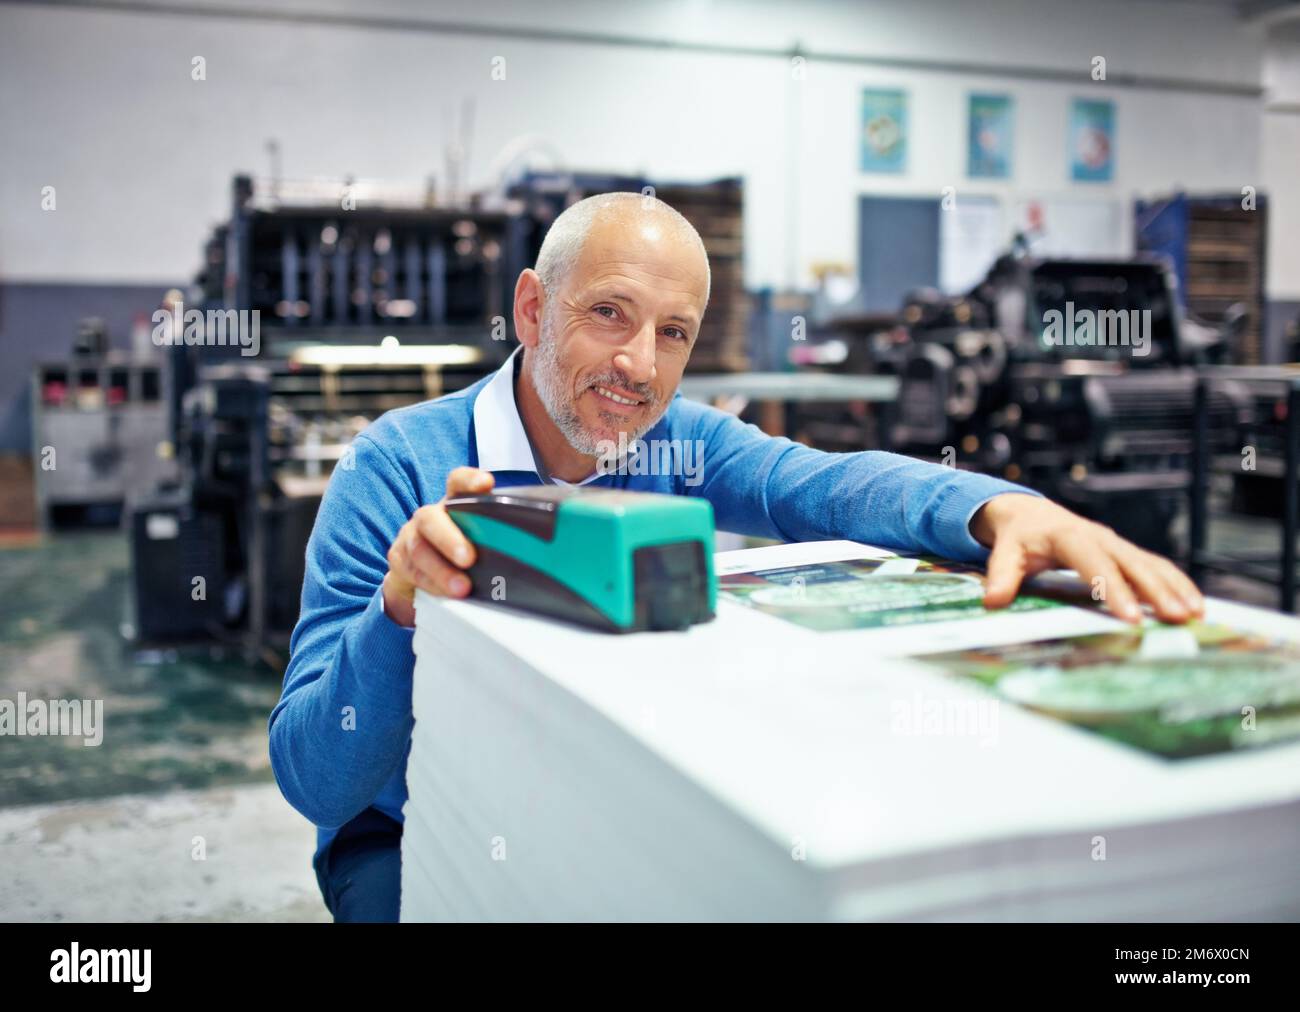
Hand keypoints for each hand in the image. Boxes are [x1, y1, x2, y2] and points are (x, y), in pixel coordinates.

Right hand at [381, 467, 494, 627]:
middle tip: (468, 558)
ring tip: (461, 588)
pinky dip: (431, 584)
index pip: (458, 482)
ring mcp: (411, 535)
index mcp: (453, 504)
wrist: (418, 570)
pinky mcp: (399, 558)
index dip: (470, 481)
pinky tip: (446, 594)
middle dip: (450, 539)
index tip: (486, 484)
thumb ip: (497, 536)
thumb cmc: (458, 551)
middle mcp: (430, 515)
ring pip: (419, 548)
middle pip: (432, 518)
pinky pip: (412, 571)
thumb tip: (537, 549)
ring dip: (441, 571)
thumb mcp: (478, 538)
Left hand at [970, 493, 1203, 623]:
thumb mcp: (1004, 552)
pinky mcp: (1125, 553)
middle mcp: (1099, 537)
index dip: (1114, 589)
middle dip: (1156, 592)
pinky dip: (1176, 583)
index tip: (1132, 617)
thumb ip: (1000, 575)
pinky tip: (1195, 606)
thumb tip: (992, 601)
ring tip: (1196, 616)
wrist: (1028, 515)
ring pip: (1151, 563)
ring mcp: (1116, 544)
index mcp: (1068, 535)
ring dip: (1175, 588)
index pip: (1094, 562)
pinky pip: (1156, 566)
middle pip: (1132, 563)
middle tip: (1177, 619)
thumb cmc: (1018, 538)